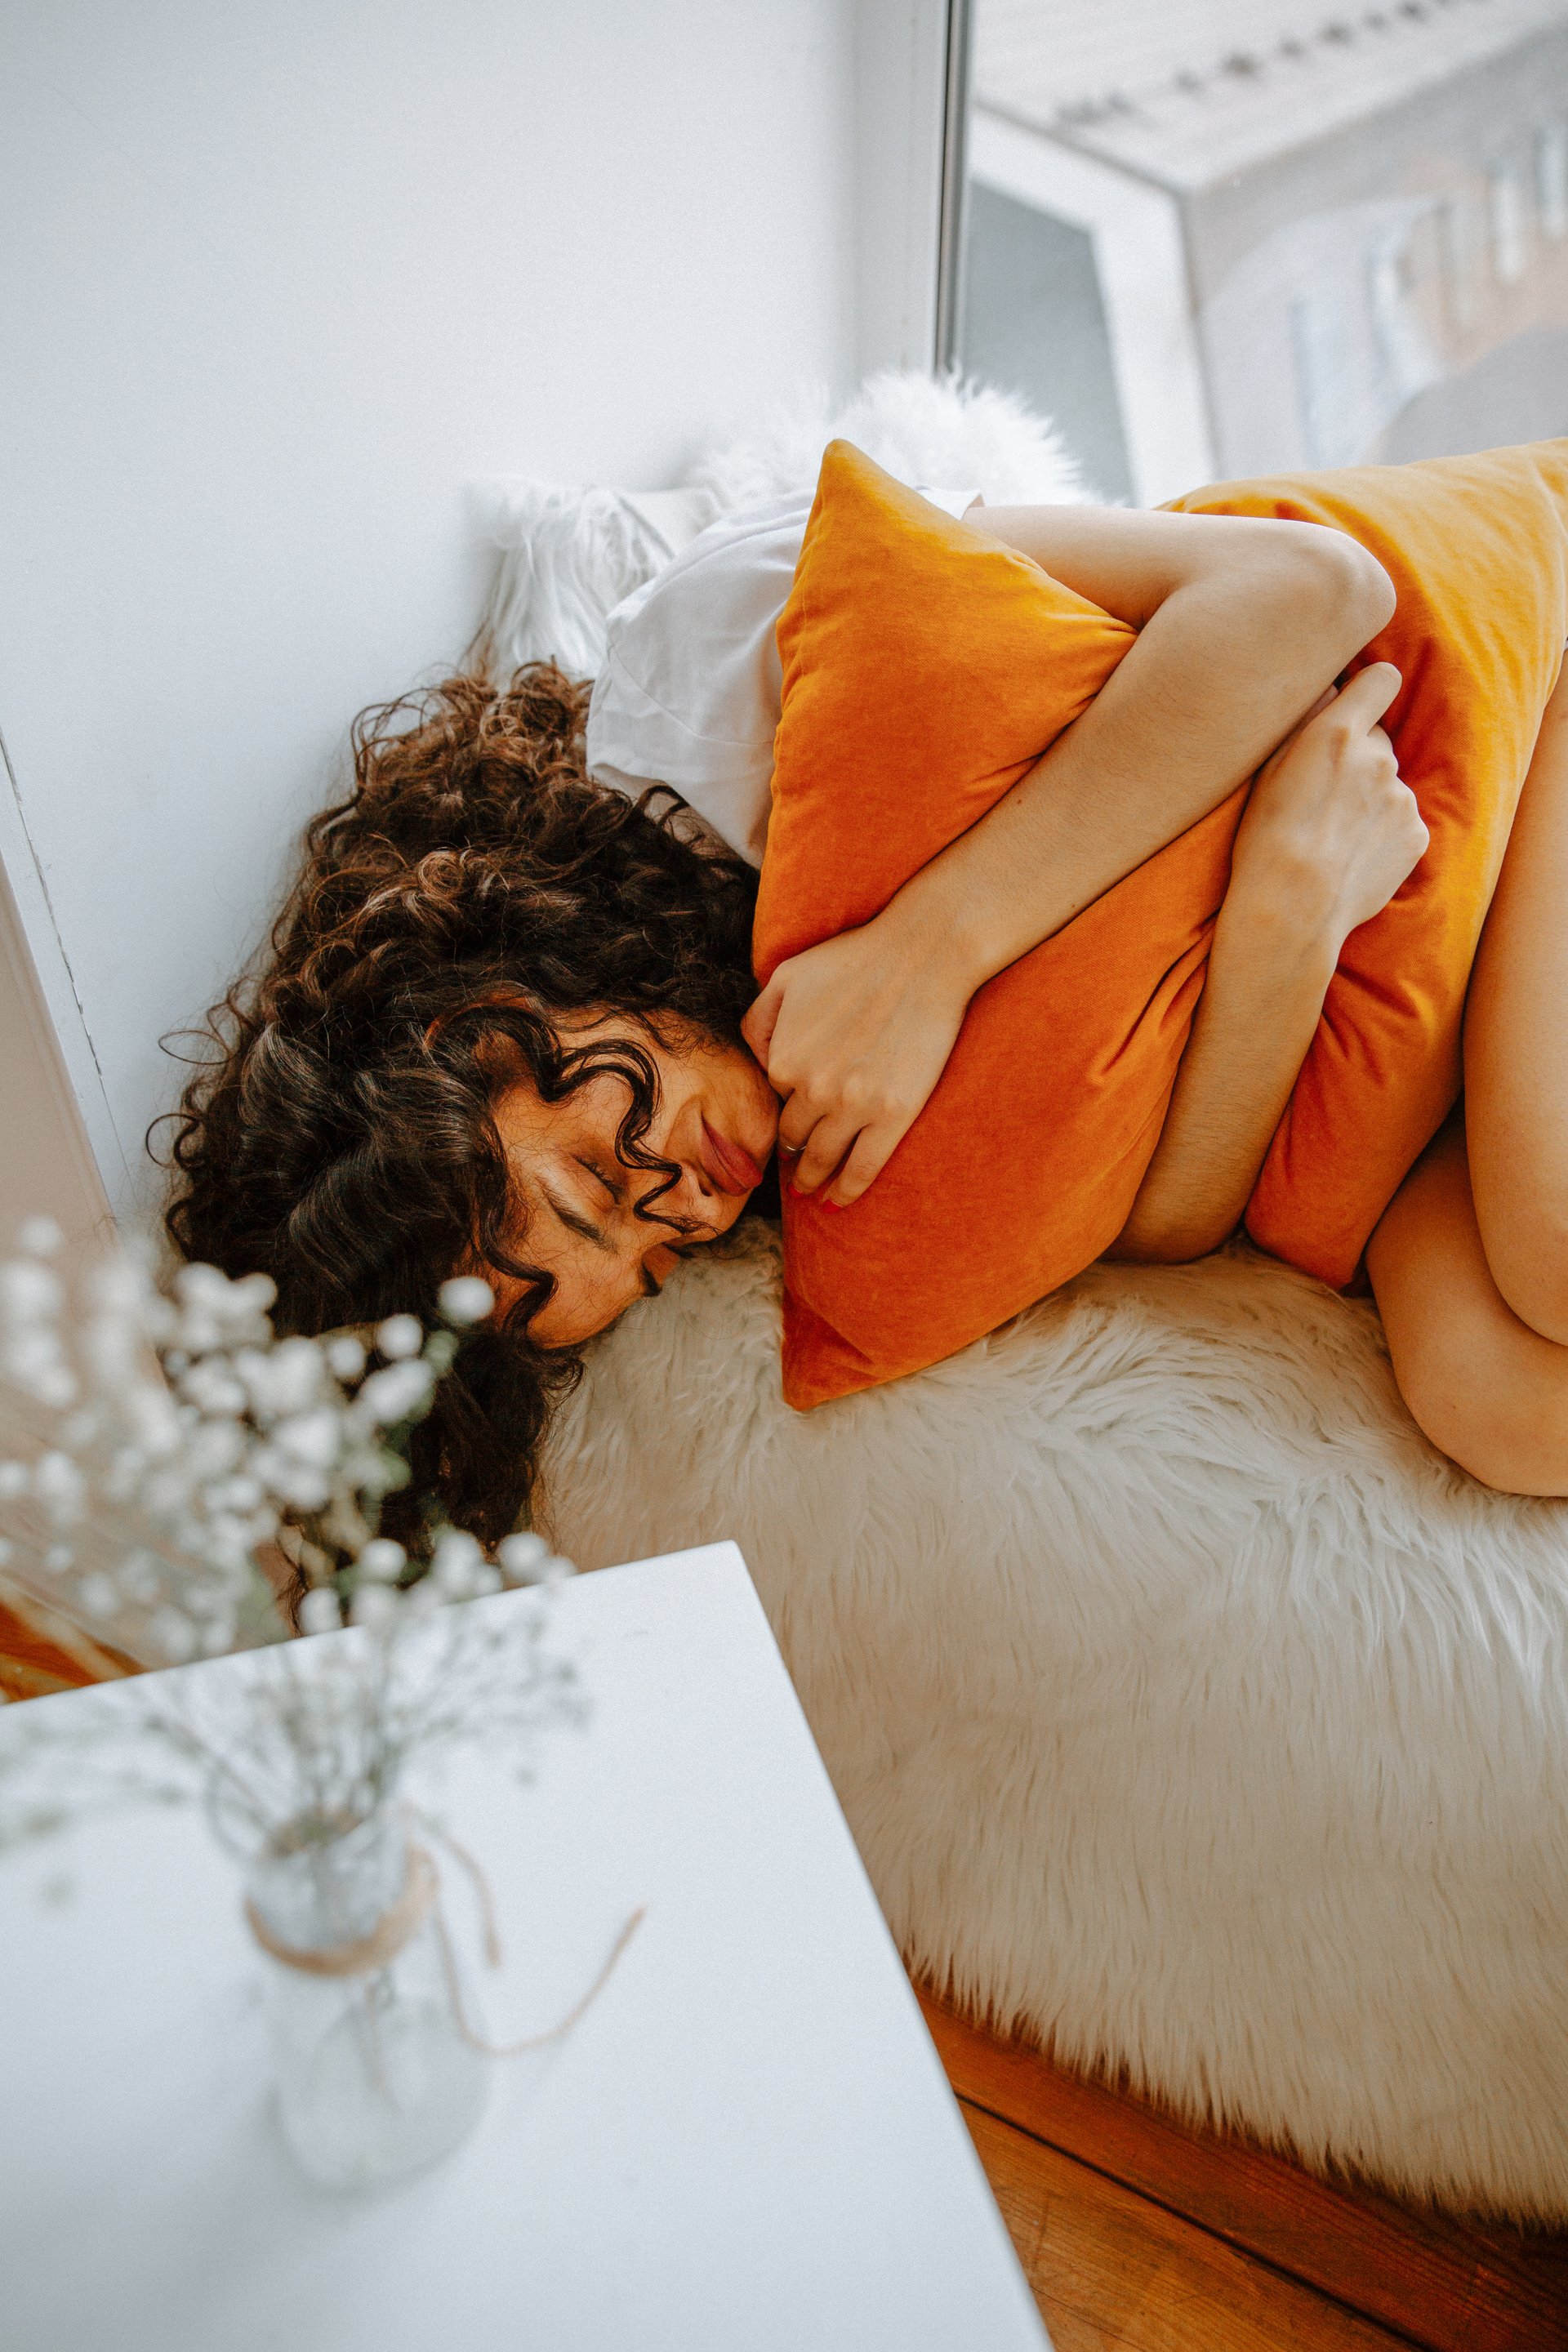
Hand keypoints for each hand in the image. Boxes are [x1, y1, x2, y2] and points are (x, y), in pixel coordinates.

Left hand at [742, 917, 971, 1205]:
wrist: (923, 956)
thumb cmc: (854, 959)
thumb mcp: (784, 976)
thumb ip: (757, 1020)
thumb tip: (756, 1062)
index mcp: (783, 1059)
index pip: (775, 1095)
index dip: (787, 1099)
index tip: (794, 1110)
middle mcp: (813, 1089)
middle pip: (793, 1135)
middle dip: (792, 1150)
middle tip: (794, 1165)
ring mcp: (855, 1106)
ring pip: (822, 1159)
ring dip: (811, 1179)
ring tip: (809, 1190)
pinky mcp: (894, 1116)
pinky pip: (863, 1168)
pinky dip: (847, 1192)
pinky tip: (836, 1203)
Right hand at [1229, 662, 1428, 948]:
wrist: (1292, 910)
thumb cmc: (1265, 841)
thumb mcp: (1265, 771)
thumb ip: (1302, 722)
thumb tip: (1328, 690)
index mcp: (1339, 734)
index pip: (1381, 680)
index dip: (1369, 691)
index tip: (1354, 707)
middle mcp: (1379, 757)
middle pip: (1377, 742)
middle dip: (1356, 760)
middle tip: (1323, 797)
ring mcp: (1402, 798)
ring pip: (1387, 786)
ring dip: (1367, 802)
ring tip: (1332, 839)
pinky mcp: (1416, 835)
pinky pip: (1400, 823)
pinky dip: (1381, 835)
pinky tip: (1351, 858)